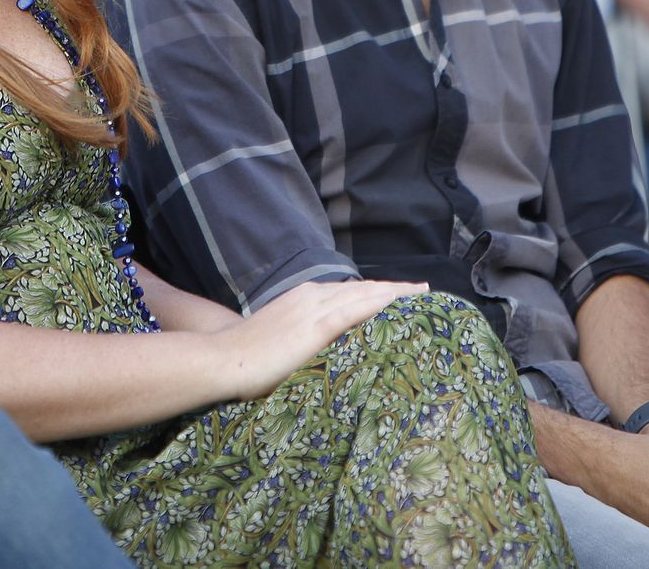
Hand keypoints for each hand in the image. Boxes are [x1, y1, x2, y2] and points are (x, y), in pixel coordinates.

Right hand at [216, 279, 427, 400]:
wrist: (225, 360)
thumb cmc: (248, 359)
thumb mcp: (282, 341)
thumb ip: (306, 340)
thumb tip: (326, 352)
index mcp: (304, 298)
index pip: (349, 291)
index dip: (377, 291)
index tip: (401, 293)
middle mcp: (311, 296)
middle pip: (363, 288)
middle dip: (394, 288)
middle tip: (423, 290)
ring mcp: (313, 309)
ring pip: (364, 295)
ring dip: (394, 293)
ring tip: (421, 295)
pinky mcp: (314, 327)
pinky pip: (353, 310)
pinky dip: (377, 304)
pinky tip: (398, 302)